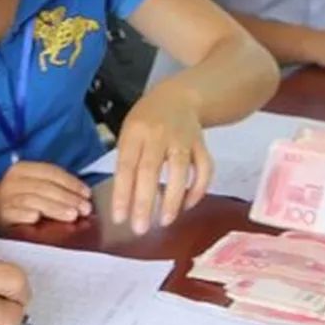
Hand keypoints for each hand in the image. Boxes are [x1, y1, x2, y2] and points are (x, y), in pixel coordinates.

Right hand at [0, 162, 91, 225]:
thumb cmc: (23, 198)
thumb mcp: (36, 186)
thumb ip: (57, 188)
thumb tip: (84, 199)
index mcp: (23, 168)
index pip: (51, 172)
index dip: (71, 182)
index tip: (87, 194)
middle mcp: (12, 180)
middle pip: (44, 187)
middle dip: (67, 198)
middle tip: (85, 209)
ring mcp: (5, 197)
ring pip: (32, 200)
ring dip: (54, 208)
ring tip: (72, 216)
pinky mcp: (1, 215)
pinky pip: (16, 213)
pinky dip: (27, 215)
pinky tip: (38, 219)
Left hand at [112, 86, 211, 234]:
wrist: (179, 96)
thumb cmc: (147, 121)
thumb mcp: (129, 132)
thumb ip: (127, 161)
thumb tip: (124, 201)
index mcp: (135, 131)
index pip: (126, 165)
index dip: (122, 193)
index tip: (119, 218)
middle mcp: (159, 134)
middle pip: (150, 170)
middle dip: (144, 202)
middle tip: (139, 228)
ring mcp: (183, 138)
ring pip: (180, 169)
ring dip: (172, 198)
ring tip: (164, 221)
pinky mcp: (201, 144)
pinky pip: (204, 168)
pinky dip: (198, 189)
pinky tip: (188, 205)